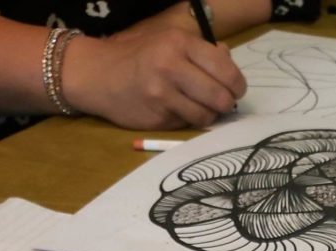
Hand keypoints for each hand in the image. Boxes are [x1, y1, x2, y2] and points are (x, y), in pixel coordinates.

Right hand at [62, 27, 246, 129]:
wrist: (98, 74)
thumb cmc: (140, 57)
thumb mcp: (169, 42)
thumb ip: (202, 51)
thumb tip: (229, 62)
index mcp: (180, 42)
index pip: (226, 69)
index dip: (237, 85)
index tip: (235, 90)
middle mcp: (172, 65)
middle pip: (221, 97)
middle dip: (227, 104)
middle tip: (222, 104)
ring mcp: (163, 93)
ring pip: (207, 115)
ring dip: (209, 116)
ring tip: (199, 107)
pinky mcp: (157, 116)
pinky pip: (188, 124)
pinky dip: (189, 121)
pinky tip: (178, 111)